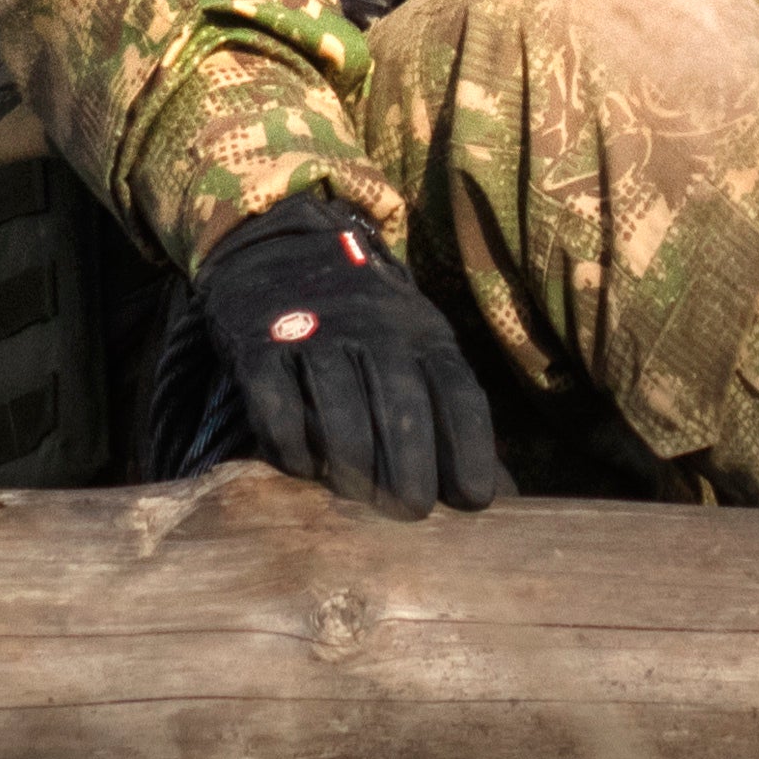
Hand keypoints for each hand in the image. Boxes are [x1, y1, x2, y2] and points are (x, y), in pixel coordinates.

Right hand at [189, 196, 509, 518]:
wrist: (276, 247)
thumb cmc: (362, 322)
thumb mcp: (417, 346)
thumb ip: (450, 412)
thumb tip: (501, 493)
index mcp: (422, 332)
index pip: (458, 393)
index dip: (471, 450)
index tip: (474, 501)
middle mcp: (372, 328)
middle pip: (401, 403)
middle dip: (411, 465)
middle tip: (412, 511)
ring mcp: (312, 333)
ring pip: (339, 405)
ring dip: (353, 462)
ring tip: (359, 497)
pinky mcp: (257, 346)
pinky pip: (275, 404)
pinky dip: (290, 446)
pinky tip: (302, 468)